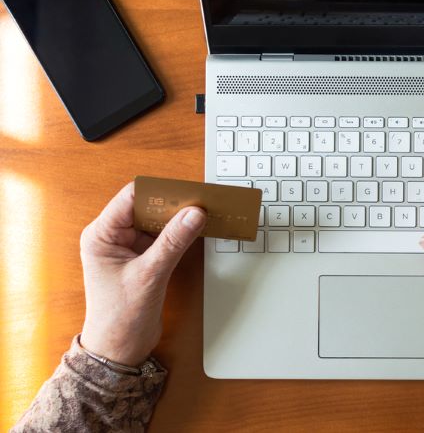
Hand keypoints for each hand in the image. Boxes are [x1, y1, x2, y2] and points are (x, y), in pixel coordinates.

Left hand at [79, 182, 206, 365]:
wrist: (119, 350)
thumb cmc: (119, 318)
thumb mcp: (149, 275)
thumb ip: (173, 242)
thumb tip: (194, 214)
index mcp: (101, 235)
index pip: (131, 198)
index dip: (159, 192)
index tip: (186, 191)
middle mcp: (113, 237)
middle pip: (147, 207)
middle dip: (173, 204)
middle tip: (201, 201)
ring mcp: (129, 248)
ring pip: (158, 221)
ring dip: (179, 218)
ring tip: (203, 214)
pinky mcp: (144, 259)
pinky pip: (165, 237)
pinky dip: (181, 233)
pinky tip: (198, 231)